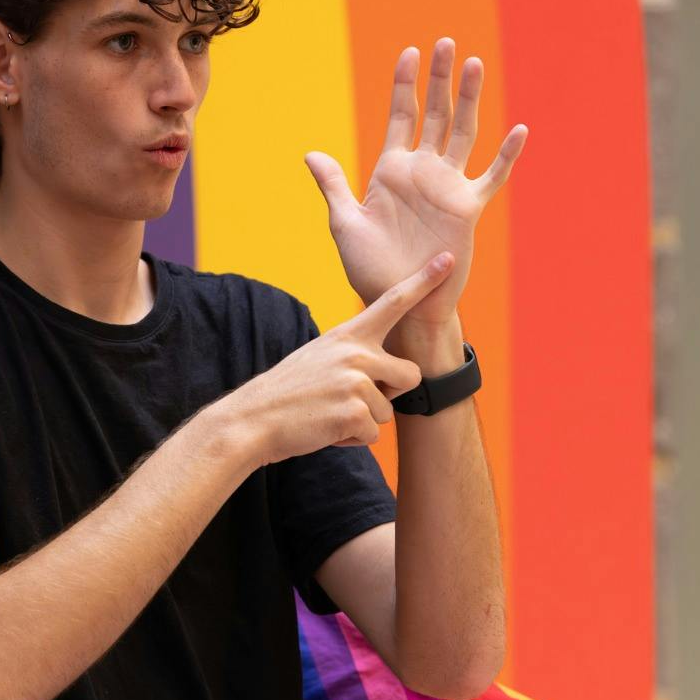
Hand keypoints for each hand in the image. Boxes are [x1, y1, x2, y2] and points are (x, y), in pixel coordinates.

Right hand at [227, 253, 458, 466]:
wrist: (253, 418)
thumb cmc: (289, 392)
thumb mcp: (321, 356)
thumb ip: (356, 354)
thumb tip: (395, 370)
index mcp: (348, 335)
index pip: (392, 302)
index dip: (423, 282)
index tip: (447, 260)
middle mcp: (356, 352)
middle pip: (410, 375)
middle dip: (391, 393)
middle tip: (351, 398)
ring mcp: (356, 381)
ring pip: (389, 411)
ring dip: (363, 421)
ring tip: (329, 413)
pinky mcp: (355, 412)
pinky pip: (373, 435)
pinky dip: (351, 439)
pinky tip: (325, 428)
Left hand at [303, 38, 526, 334]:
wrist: (399, 301)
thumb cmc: (369, 269)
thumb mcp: (345, 225)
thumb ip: (334, 187)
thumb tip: (310, 153)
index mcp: (390, 170)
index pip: (401, 116)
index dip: (405, 84)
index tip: (409, 52)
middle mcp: (422, 172)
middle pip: (434, 114)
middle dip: (439, 79)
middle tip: (445, 43)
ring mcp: (447, 187)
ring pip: (462, 132)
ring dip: (469, 99)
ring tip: (474, 64)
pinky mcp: (468, 208)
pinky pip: (491, 177)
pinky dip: (506, 156)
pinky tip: (518, 130)